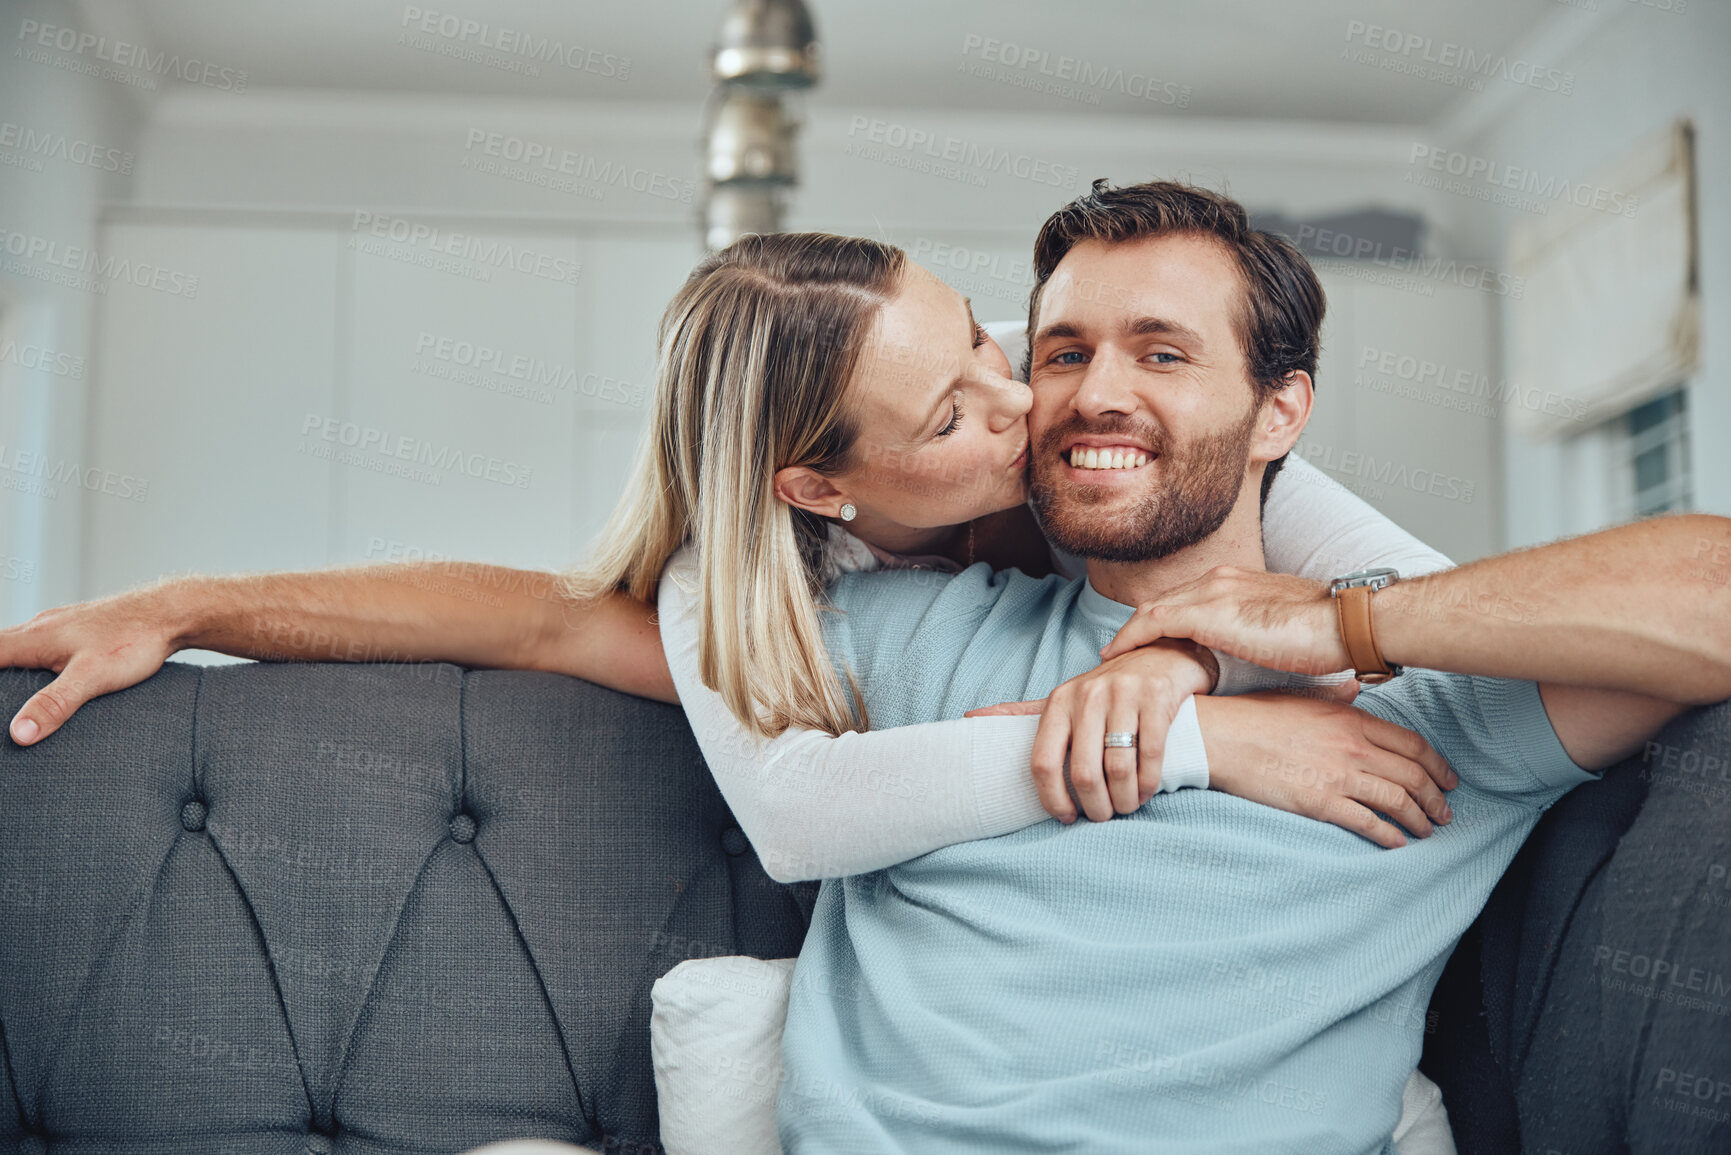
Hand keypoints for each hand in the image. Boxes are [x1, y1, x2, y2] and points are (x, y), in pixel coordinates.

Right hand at [1, 589, 179, 744]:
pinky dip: (24, 657)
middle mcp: (39, 626)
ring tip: (8, 690)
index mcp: (33, 637)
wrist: (171, 612)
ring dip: (4, 662)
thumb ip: (55, 704)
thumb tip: (18, 735)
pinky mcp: (77, 628)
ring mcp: (58, 624)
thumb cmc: (134, 641)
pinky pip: (37, 642)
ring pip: (15, 643)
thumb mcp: (93, 677)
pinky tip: (37, 673)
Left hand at [965, 639, 1217, 822]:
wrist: (1161, 653)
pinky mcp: (1157, 696)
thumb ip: (1022, 713)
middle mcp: (1087, 695)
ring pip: (1118, 767)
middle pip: (1083, 772)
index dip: (1052, 799)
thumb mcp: (1064, 698)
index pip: (1042, 762)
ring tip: (1126, 806)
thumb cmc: (1106, 689)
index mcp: (1058, 701)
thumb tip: (969, 718)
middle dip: (1095, 806)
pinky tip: (1144, 791)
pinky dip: (1147, 782)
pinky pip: (1150, 754)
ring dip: (1124, 799)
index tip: (1066, 817)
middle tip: (1103, 816)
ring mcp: (1124, 694)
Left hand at [1100, 566, 1352, 676]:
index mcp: (1239, 581)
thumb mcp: (1285, 631)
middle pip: (1164, 601)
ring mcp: (1212, 592)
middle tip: (1118, 652)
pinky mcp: (1208, 612)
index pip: (1187, 597)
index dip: (1162, 620)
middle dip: (1139, 626)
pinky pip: (1155, 622)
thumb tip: (1268, 660)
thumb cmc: (1329, 633)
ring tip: (1112, 657)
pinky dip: (1132, 637)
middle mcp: (1220, 578)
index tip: (1146, 641)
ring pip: (1153, 609)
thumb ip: (1264, 637)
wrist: (1347, 621)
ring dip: (1129, 633)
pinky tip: (1117, 656)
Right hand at [1197, 691, 1457, 847]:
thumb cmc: (1255, 715)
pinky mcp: (1320, 802)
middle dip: (1436, 798)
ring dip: (1420, 819)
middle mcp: (1353, 747)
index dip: (1438, 765)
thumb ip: (1334, 695)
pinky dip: (1389, 835)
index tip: (1448, 780)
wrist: (1221, 737)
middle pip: (1413, 775)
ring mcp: (1338, 776)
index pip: (1412, 744)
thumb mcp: (1300, 695)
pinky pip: (1368, 823)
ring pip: (1398, 801)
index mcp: (1351, 718)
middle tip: (1445, 813)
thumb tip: (1355, 689)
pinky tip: (1397, 843)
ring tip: (1428, 830)